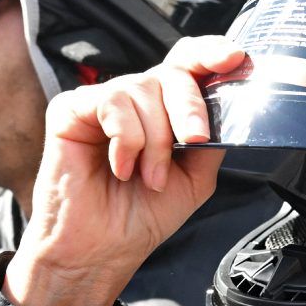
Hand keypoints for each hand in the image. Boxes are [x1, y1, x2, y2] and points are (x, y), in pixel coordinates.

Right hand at [4, 36, 245, 305]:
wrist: (101, 251)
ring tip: (148, 177)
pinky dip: (126, 139)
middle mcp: (135, 99)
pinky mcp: (71, 109)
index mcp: (164, 110)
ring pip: (143, 89)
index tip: (235, 58)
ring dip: (156, 140)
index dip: (211, 54)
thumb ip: (213, 139)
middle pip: (173, 72)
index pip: (188, 64)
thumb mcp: (196, 177)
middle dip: (191, 108)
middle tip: (194, 142)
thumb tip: (231, 108)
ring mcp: (102, 101)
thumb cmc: (140, 217)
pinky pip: (111, 101)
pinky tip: (121, 167)